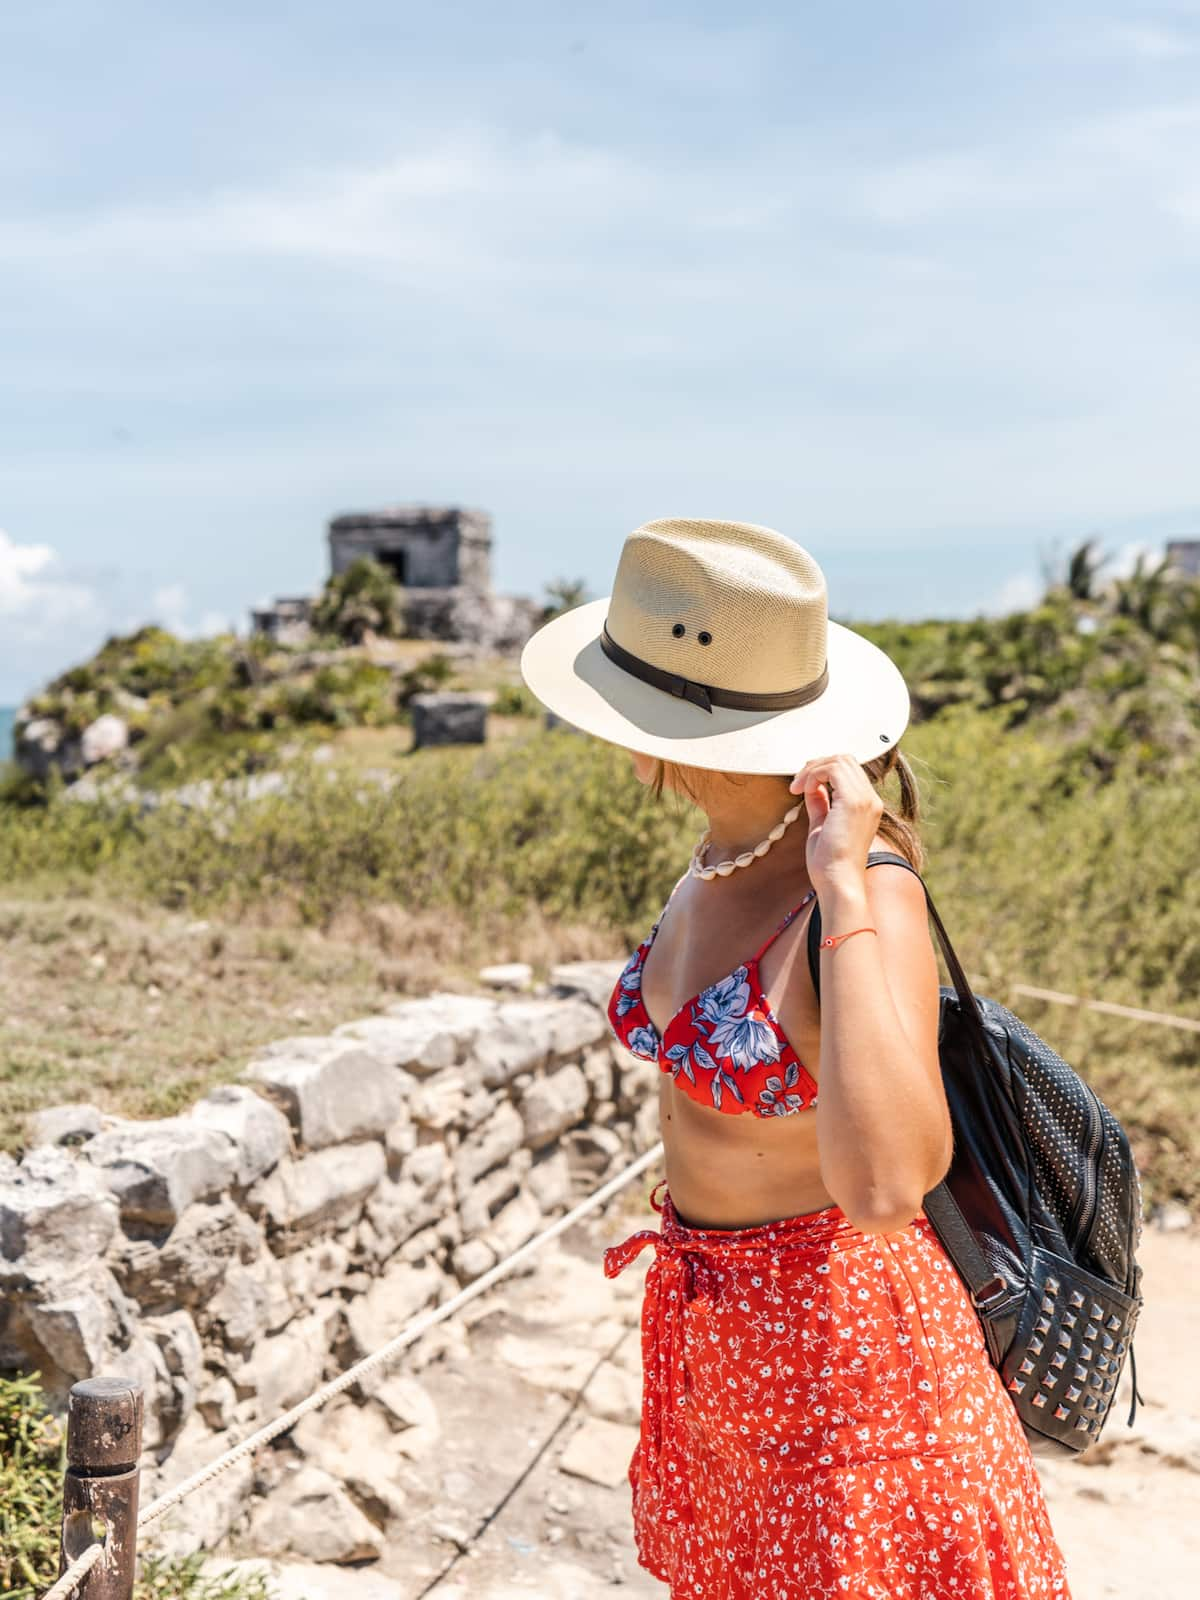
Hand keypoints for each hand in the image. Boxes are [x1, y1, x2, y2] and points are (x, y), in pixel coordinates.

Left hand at [789, 754, 882, 894]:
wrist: (838, 882)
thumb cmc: (829, 864)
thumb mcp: (821, 825)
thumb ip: (821, 803)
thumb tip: (813, 787)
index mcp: (867, 806)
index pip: (848, 771)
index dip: (822, 771)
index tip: (801, 785)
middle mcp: (871, 800)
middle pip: (845, 760)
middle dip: (816, 765)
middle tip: (797, 783)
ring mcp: (865, 799)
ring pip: (839, 760)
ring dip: (812, 769)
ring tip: (796, 787)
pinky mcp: (853, 801)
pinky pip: (832, 769)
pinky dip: (812, 774)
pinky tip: (800, 790)